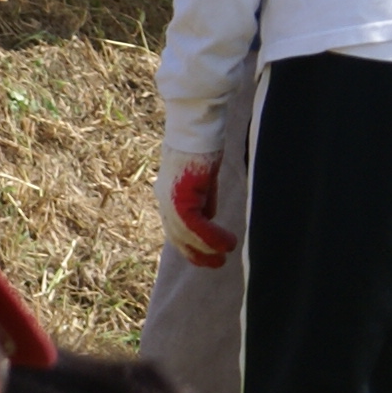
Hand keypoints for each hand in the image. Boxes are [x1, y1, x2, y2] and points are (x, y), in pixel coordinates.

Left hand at [158, 147, 236, 269]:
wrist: (196, 128)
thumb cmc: (202, 149)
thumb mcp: (203, 182)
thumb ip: (203, 201)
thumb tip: (209, 219)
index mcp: (168, 196)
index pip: (175, 229)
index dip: (190, 247)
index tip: (206, 258)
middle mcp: (165, 198)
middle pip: (177, 235)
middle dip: (197, 253)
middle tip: (217, 264)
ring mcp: (170, 197)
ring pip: (185, 233)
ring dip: (207, 247)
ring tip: (226, 254)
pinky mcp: (179, 193)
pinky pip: (193, 223)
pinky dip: (210, 236)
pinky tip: (226, 243)